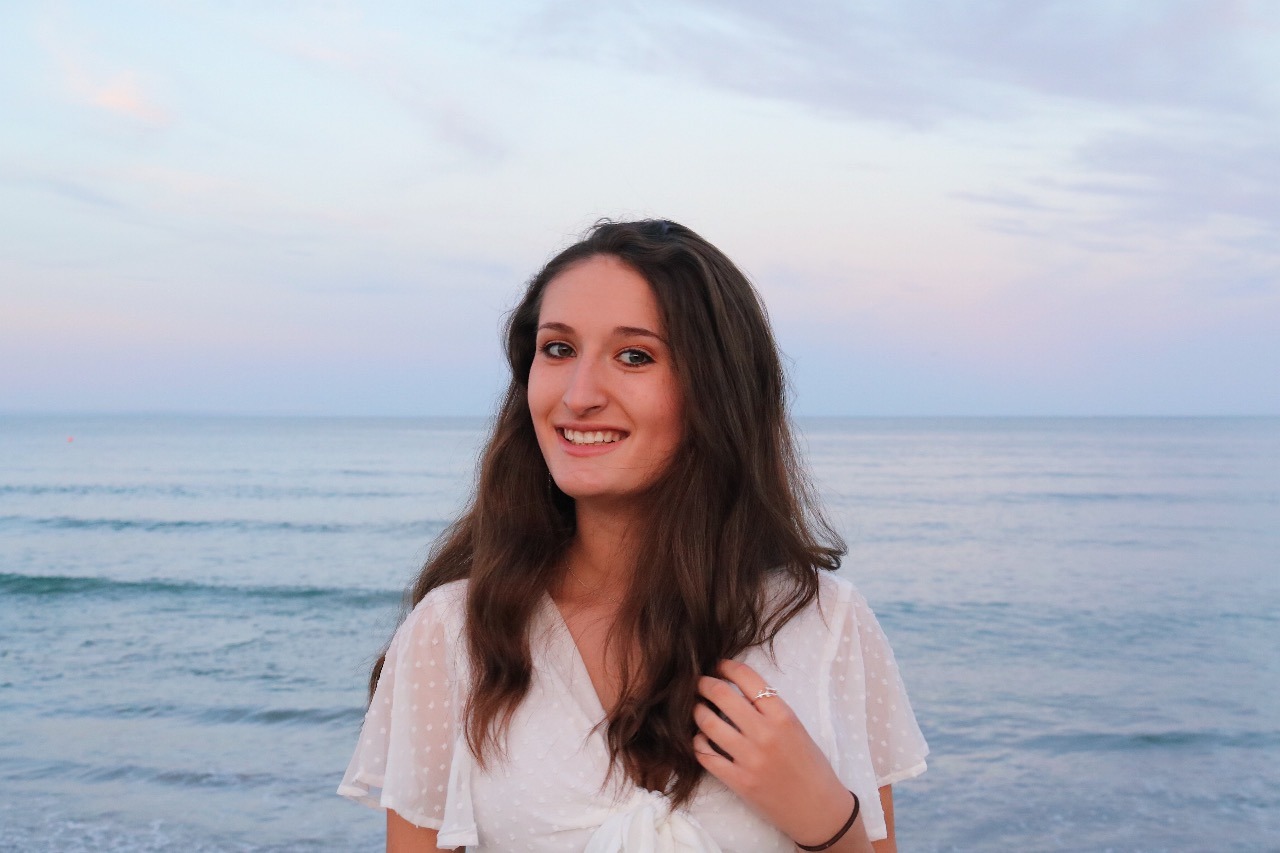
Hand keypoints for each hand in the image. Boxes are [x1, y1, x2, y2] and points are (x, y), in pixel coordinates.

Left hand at [692, 660, 860, 848]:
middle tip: (698, 682)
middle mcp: (765, 734)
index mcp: (784, 716)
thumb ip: (770, 709)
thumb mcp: (796, 728)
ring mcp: (750, 759)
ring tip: (697, 708)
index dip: (727, 667)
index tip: (718, 665)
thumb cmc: (810, 766)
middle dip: (704, 683)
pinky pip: (706, 756)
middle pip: (722, 695)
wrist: (818, 809)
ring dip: (697, 711)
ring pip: (708, 723)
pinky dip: (697, 743)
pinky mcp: (738, 782)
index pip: (748, 679)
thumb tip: (737, 687)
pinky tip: (699, 738)